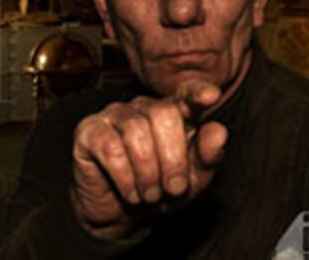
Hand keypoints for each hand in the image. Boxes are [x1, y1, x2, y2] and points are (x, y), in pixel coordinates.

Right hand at [71, 79, 227, 239]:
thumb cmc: (159, 191)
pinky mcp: (89, 131)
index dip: (197, 93)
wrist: (118, 215)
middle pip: (163, 113)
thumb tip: (219, 131)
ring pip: (136, 130)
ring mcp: (114, 115)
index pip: (186, 94)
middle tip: (174, 189)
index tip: (211, 97)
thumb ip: (208, 157)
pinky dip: (125, 176)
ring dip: (148, 171)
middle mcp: (143, 107)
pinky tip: (131, 192)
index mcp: (173, 113)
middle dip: (173, 158)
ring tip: (151, 195)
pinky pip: (110, 146)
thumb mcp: (192, 181)